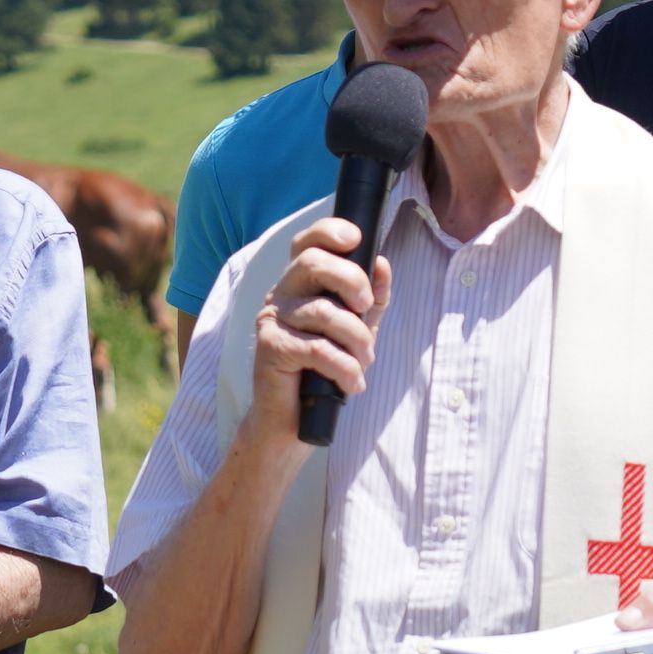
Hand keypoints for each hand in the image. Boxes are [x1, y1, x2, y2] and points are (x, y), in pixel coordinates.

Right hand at [243, 216, 392, 443]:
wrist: (292, 421)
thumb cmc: (323, 370)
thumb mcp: (355, 329)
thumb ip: (370, 298)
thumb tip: (382, 264)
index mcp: (299, 283)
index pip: (306, 242)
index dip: (328, 231)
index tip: (356, 238)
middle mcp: (280, 294)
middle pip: (312, 263)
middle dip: (350, 280)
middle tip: (365, 306)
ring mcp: (272, 320)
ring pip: (322, 312)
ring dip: (356, 339)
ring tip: (364, 362)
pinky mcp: (270, 348)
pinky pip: (318, 349)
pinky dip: (344, 368)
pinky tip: (352, 383)